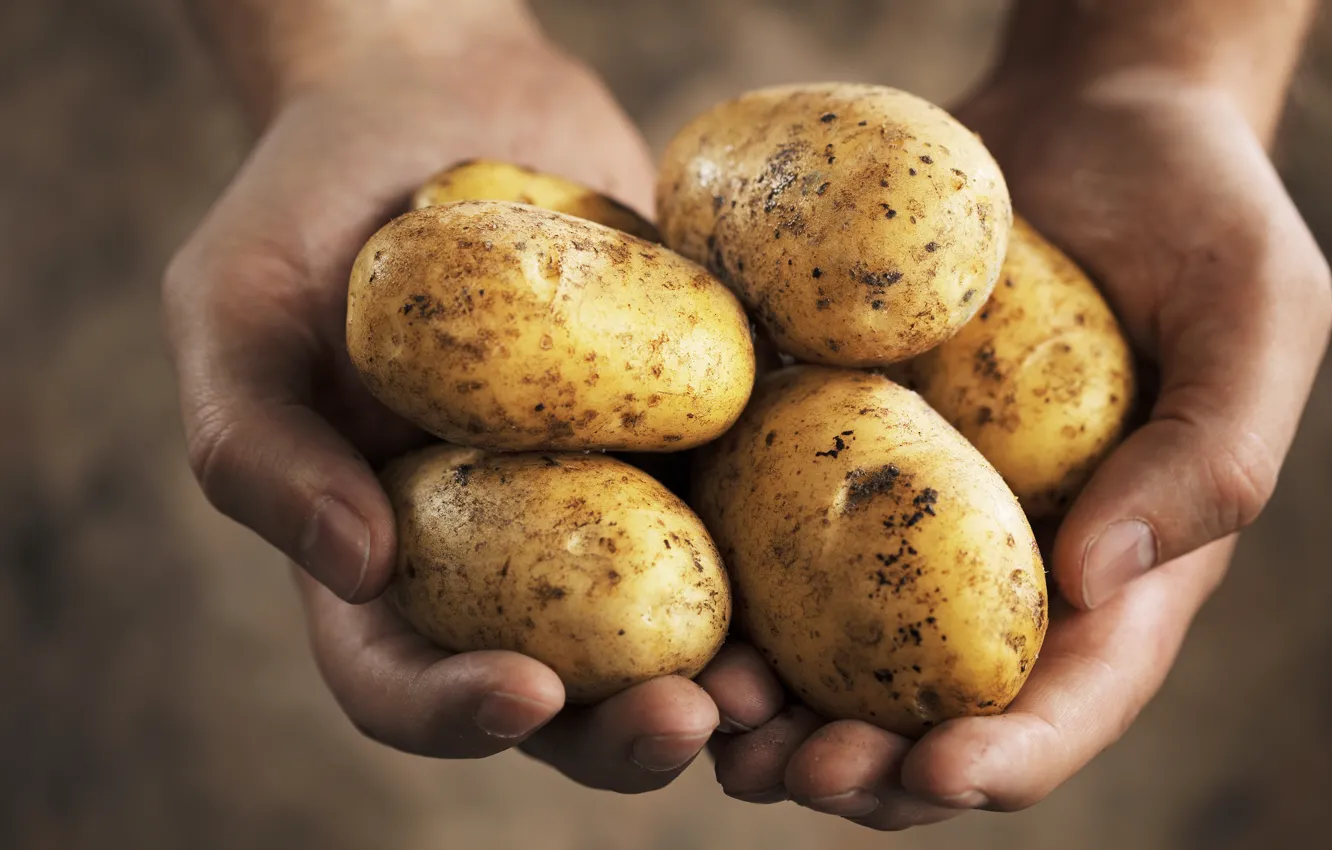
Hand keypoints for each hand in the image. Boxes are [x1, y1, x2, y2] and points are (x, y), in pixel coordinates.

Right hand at [163, 32, 716, 789]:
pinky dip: (789, 557)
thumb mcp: (235, 307)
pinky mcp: (687, 435)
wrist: (440, 98)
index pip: (400, 678)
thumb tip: (358, 566)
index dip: (453, 714)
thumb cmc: (311, 201)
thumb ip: (256, 442)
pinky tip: (836, 557)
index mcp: (380, 550)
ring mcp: (604, 499)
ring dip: (724, 680)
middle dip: (620, 734)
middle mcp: (499, 550)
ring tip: (778, 686)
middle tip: (691, 718)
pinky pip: (742, 508)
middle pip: (558, 693)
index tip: (525, 691)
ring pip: (667, 631)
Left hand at [700, 72, 1329, 827]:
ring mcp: (905, 518)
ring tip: (708, 722)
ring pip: (834, 655)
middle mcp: (999, 566)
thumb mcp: (1254, 312)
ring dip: (772, 711)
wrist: (1081, 119)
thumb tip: (1098, 584)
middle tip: (789, 772)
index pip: (1069, 698)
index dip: (1007, 756)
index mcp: (1116, 569)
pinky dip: (723, 592)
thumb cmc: (1192, 209)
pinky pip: (773, 540)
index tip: (938, 770)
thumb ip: (1210, 453)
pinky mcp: (830, 454)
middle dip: (866, 767)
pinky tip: (673, 610)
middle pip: (932, 710)